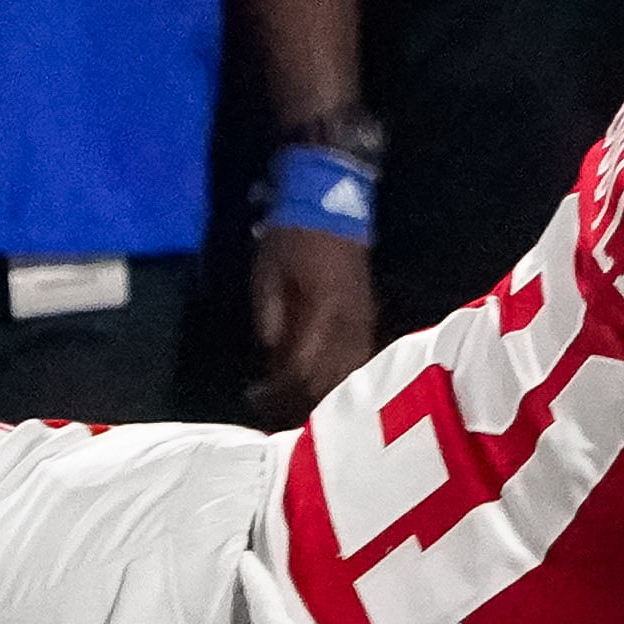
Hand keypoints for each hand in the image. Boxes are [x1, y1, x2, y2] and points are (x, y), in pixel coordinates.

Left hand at [251, 225, 376, 425]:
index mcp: (322, 312)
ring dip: (324, 396)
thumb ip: (271, 320)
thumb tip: (272, 359)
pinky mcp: (369, 318)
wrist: (329, 208)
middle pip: (330, 380)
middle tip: (273, 416)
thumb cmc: (291, 240)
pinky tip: (324, 388)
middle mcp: (349, 324)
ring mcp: (364, 322)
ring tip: (298, 408)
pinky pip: (360, 360)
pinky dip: (341, 379)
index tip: (254, 398)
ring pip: (350, 375)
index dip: (277, 391)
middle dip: (300, 403)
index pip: (301, 368)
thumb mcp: (266, 276)